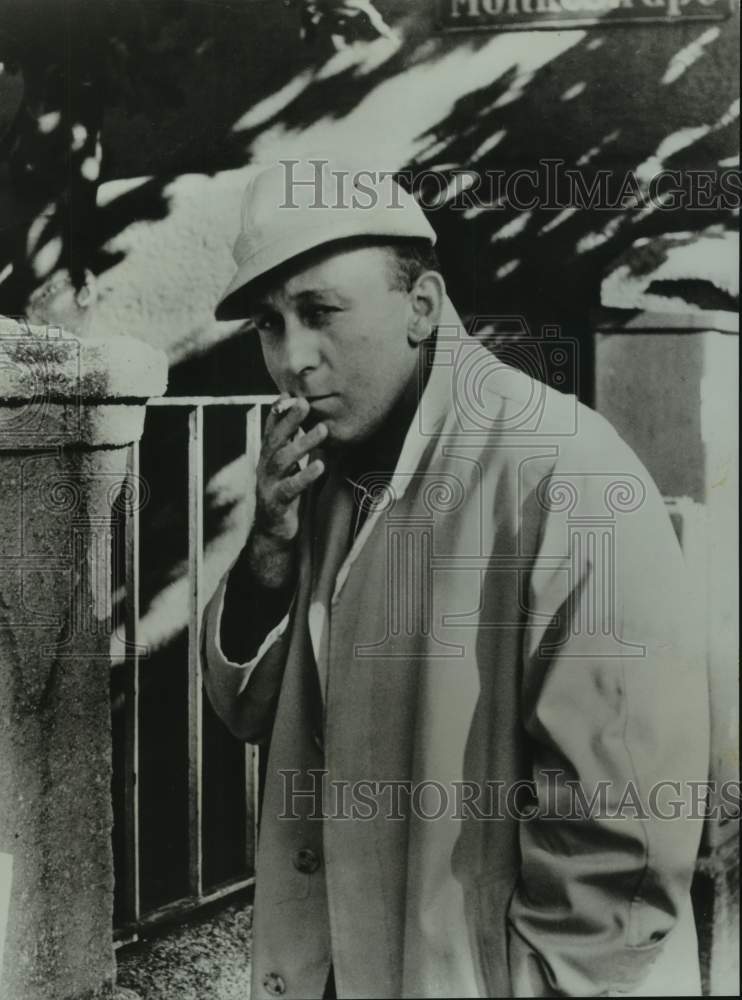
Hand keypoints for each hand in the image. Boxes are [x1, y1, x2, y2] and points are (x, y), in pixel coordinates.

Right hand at [253, 394, 326, 543]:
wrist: (272, 532)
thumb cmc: (284, 496)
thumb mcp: (288, 469)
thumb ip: (293, 448)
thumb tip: (309, 424)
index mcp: (268, 458)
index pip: (270, 430)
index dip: (277, 412)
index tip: (288, 394)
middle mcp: (265, 468)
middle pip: (276, 440)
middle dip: (289, 420)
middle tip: (304, 403)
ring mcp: (269, 485)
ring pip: (283, 460)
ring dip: (303, 443)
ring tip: (322, 429)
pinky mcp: (277, 502)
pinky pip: (292, 487)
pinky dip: (305, 475)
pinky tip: (320, 465)